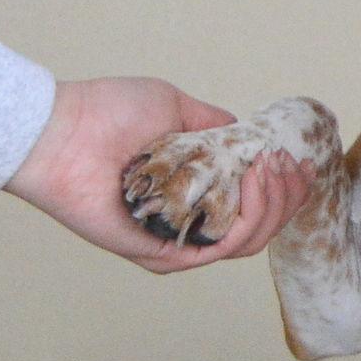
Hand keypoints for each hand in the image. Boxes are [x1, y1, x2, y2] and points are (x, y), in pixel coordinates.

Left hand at [5, 77, 312, 270]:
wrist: (60, 129)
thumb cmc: (106, 113)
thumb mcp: (174, 106)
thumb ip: (213, 124)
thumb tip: (247, 131)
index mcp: (192, 195)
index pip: (250, 207)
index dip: (283, 189)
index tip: (300, 162)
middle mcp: (187, 223)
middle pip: (257, 229)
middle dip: (286, 198)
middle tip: (289, 166)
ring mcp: (176, 242)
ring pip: (247, 241)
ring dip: (272, 205)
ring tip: (273, 170)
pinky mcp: (162, 254)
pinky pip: (219, 248)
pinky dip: (247, 218)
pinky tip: (255, 181)